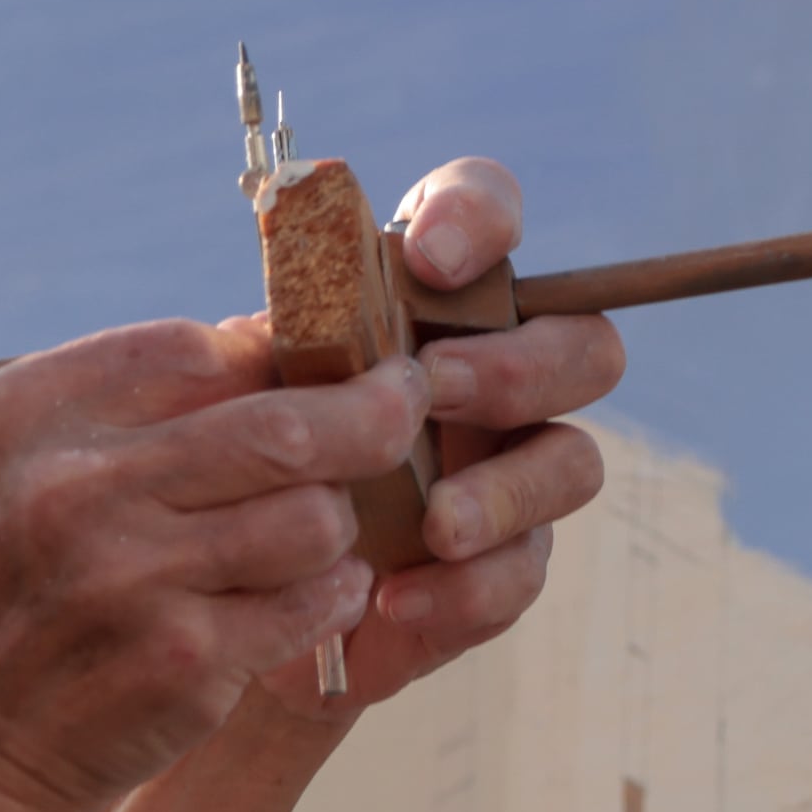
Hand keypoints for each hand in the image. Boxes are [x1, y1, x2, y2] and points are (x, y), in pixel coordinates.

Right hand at [0, 320, 448, 811]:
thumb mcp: (4, 465)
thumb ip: (118, 397)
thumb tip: (269, 335)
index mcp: (20, 418)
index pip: (195, 347)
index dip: (276, 349)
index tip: (324, 359)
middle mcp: (71, 493)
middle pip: (286, 424)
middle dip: (371, 412)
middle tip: (402, 407)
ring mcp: (131, 584)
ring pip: (316, 517)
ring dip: (338, 522)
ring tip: (315, 531)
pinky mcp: (185, 666)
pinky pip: (315, 603)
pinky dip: (334, 593)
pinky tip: (312, 593)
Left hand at [292, 160, 621, 710]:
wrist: (228, 593)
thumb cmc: (240, 462)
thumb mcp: (238, 392)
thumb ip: (275, 342)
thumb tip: (271, 304)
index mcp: (425, 302)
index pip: (484, 213)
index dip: (478, 216)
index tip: (429, 257)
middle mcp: (492, 375)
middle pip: (583, 345)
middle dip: (519, 367)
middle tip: (435, 389)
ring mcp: (510, 473)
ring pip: (574, 462)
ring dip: (508, 491)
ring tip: (437, 524)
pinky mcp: (497, 567)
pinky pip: (521, 572)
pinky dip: (466, 588)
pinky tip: (394, 598)